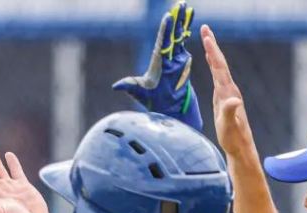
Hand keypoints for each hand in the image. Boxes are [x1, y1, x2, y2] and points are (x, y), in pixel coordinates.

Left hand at [113, 1, 202, 130]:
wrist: (167, 109)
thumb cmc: (153, 101)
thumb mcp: (139, 92)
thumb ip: (129, 86)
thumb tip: (116, 86)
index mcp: (157, 60)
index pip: (162, 41)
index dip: (165, 29)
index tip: (168, 16)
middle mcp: (166, 57)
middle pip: (171, 34)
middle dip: (176, 19)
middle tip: (180, 4)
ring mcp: (175, 58)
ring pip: (179, 36)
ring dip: (183, 22)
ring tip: (187, 8)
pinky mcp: (184, 62)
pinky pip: (186, 44)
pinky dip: (188, 32)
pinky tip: (191, 22)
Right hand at [201, 24, 254, 155]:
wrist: (240, 148)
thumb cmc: (233, 139)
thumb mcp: (229, 127)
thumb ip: (231, 113)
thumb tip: (233, 101)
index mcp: (228, 93)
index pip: (219, 68)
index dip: (213, 52)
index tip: (206, 37)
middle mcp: (229, 90)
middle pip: (220, 63)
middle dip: (212, 46)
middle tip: (205, 29)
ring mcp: (227, 94)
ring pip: (219, 69)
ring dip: (213, 53)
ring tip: (207, 40)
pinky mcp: (224, 99)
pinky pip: (218, 77)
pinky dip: (214, 66)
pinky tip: (211, 62)